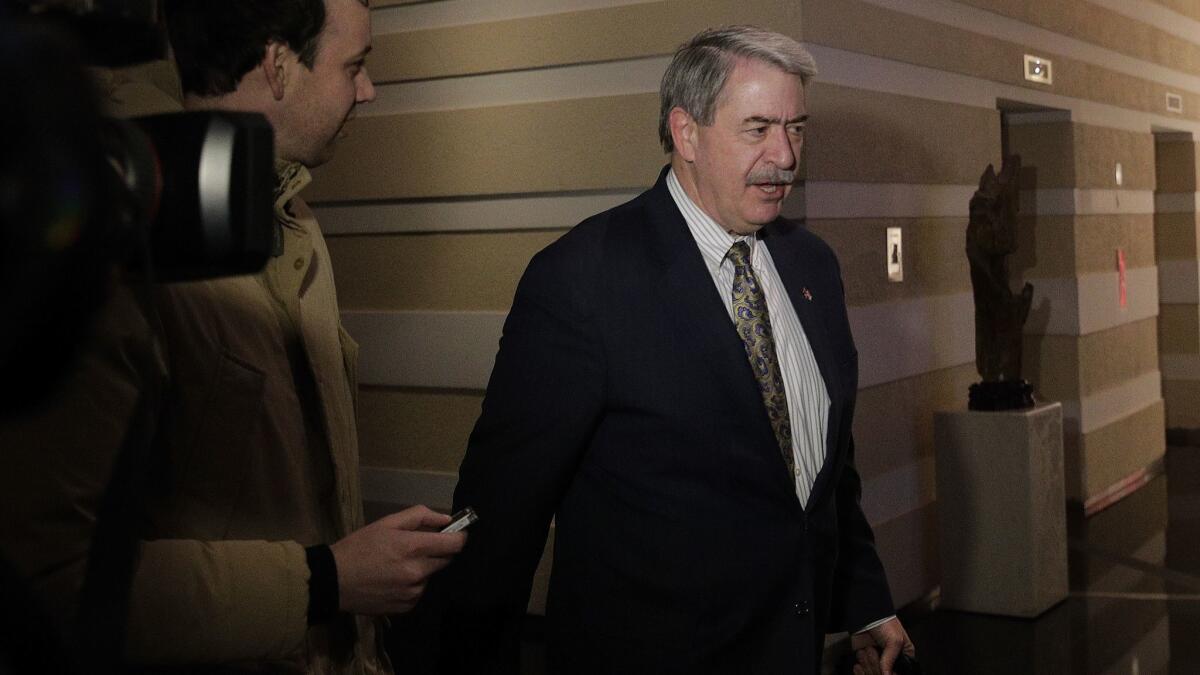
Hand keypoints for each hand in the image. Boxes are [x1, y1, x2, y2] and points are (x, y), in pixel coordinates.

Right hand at [331, 505, 465, 614]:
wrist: (334, 581)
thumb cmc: (360, 547)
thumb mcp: (387, 523)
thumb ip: (420, 516)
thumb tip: (446, 519)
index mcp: (414, 548)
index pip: (455, 544)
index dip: (459, 537)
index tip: (456, 533)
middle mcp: (418, 572)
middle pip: (446, 560)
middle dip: (438, 551)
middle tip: (418, 547)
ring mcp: (413, 592)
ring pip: (431, 576)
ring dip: (423, 568)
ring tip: (399, 565)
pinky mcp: (407, 607)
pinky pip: (419, 592)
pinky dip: (413, 585)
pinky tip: (394, 580)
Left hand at [849, 617, 914, 674]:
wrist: (865, 615)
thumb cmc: (884, 622)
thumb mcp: (894, 641)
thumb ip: (891, 660)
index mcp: (903, 656)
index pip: (900, 672)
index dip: (892, 673)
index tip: (887, 671)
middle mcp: (890, 660)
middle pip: (885, 674)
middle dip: (878, 665)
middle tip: (876, 652)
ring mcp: (877, 660)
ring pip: (872, 672)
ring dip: (869, 661)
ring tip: (869, 648)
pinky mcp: (865, 658)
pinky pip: (862, 670)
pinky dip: (861, 662)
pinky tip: (862, 653)